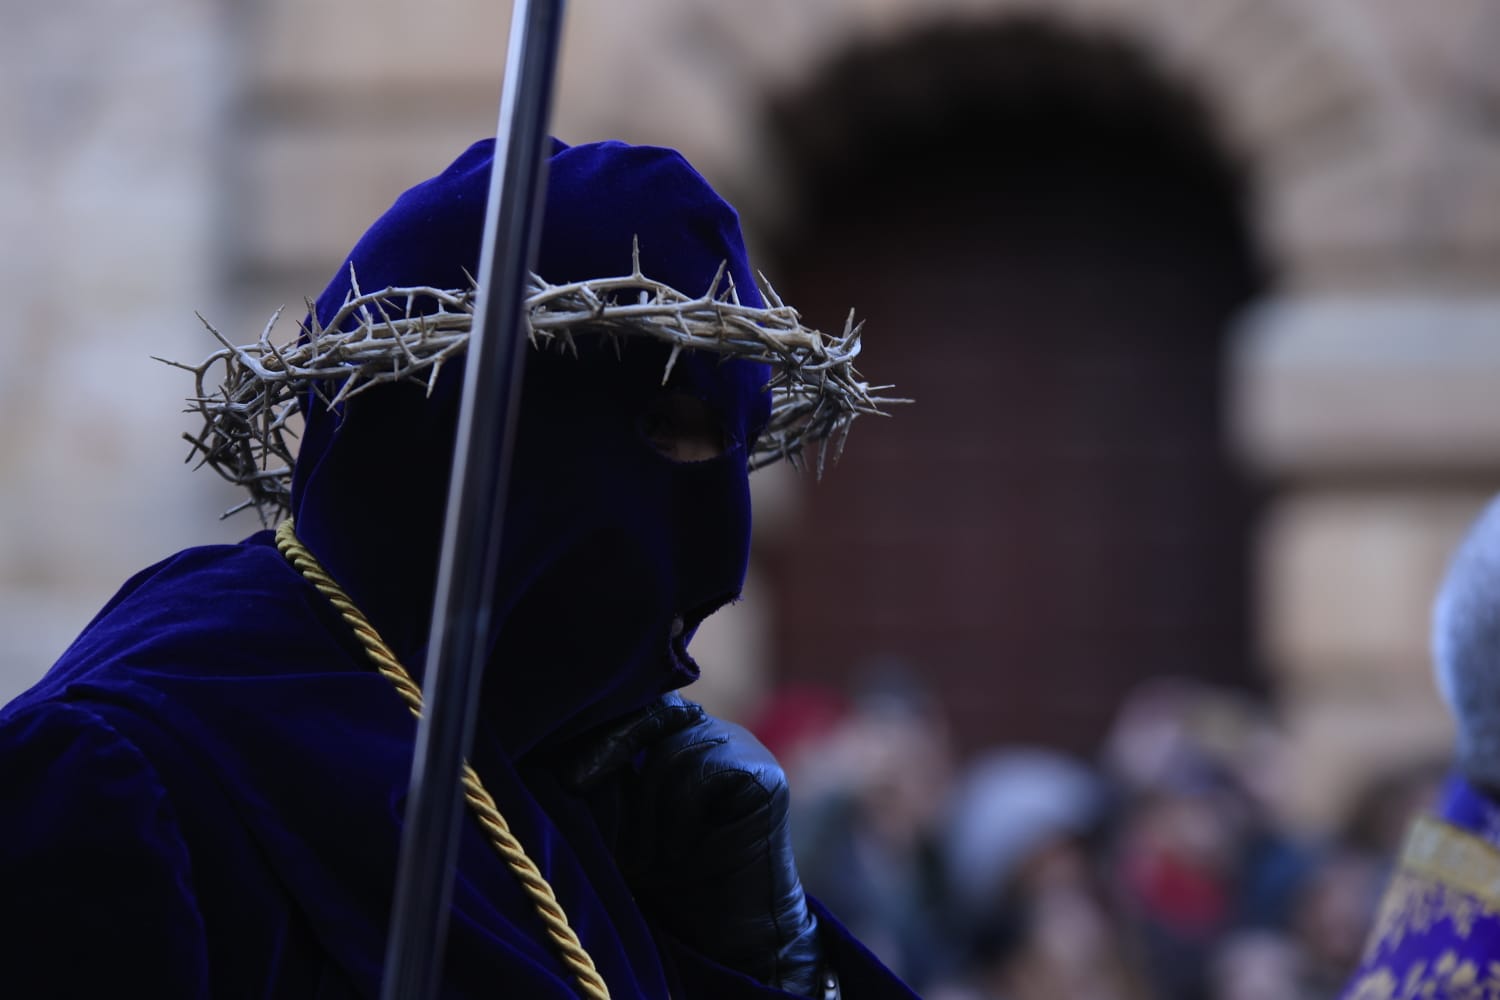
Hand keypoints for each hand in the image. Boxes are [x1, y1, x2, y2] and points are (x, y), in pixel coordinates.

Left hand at [562, 694, 824, 995]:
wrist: (727, 932)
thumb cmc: (670, 878)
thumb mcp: (629, 820)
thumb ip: (614, 780)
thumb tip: (565, 748)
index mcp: (684, 736)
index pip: (645, 706)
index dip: (607, 731)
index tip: (569, 778)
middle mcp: (716, 734)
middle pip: (655, 719)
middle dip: (616, 762)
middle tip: (588, 802)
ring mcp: (745, 751)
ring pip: (672, 753)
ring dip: (650, 813)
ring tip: (656, 857)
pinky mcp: (763, 778)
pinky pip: (703, 775)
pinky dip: (681, 819)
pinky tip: (686, 854)